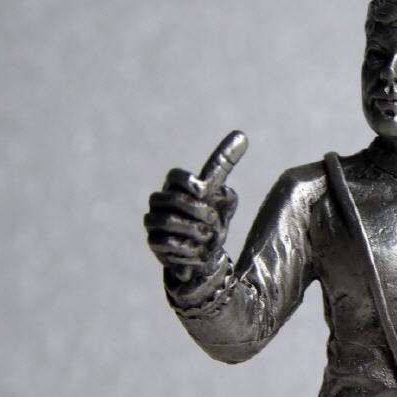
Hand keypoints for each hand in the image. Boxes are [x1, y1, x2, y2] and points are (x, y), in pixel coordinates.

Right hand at [144, 131, 247, 282]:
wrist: (203, 260)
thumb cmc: (212, 225)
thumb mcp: (225, 201)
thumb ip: (227, 174)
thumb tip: (241, 136)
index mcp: (177, 190)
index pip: (174, 177)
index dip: (186, 181)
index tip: (204, 190)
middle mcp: (161, 204)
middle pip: (168, 199)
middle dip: (195, 211)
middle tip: (213, 221)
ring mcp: (154, 225)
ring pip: (167, 223)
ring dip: (194, 232)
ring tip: (207, 239)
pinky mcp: (155, 246)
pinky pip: (168, 245)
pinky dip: (189, 250)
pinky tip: (199, 254)